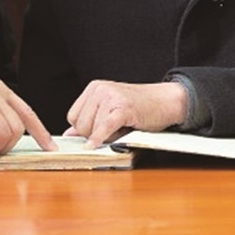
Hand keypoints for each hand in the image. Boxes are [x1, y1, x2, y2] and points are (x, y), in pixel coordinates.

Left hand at [64, 80, 187, 147]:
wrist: (165, 100)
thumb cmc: (139, 107)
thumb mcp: (110, 110)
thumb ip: (91, 121)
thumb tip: (70, 134)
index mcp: (94, 88)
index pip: (73, 116)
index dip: (84, 129)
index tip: (96, 133)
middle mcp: (100, 89)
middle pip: (81, 124)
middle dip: (92, 135)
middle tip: (112, 133)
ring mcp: (111, 97)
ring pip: (92, 128)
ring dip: (104, 137)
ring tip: (120, 130)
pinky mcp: (122, 109)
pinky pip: (104, 127)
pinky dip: (99, 139)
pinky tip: (95, 146)